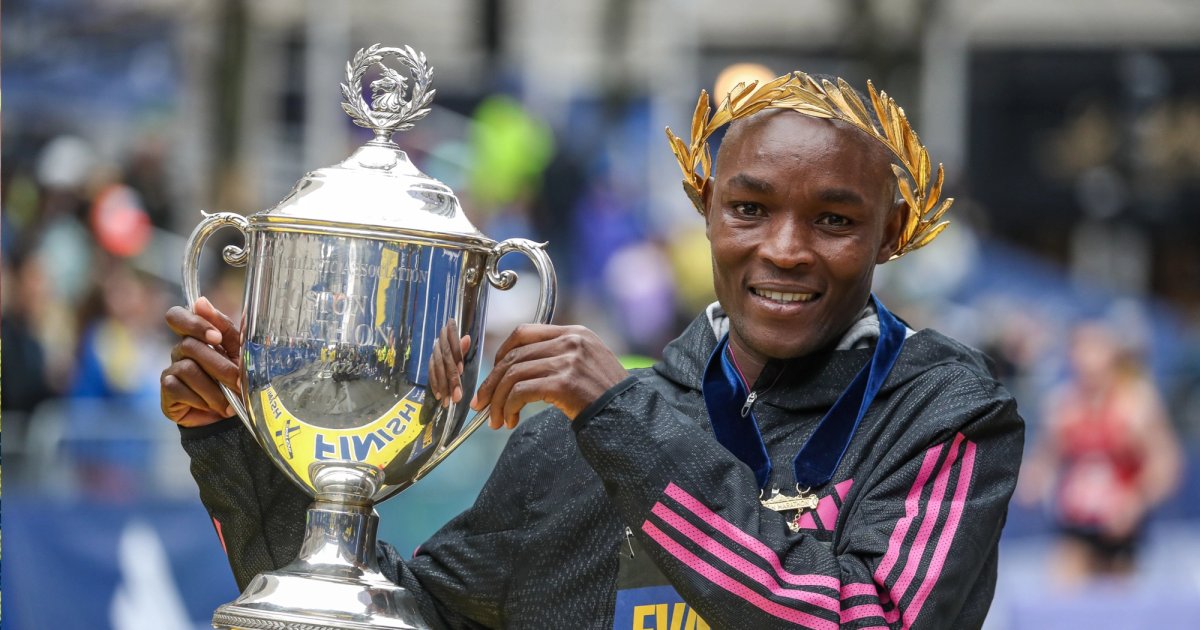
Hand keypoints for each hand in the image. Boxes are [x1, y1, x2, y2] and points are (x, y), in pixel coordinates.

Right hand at [160, 297, 241, 427]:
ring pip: (188, 369)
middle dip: (219, 366)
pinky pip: (179, 388)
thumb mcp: (237, 352)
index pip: (177, 316)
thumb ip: (226, 328)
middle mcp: (180, 350)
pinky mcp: (167, 390)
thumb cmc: (233, 378)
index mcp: (197, 336)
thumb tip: (202, 301)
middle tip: (238, 381)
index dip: (194, 323)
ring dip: (214, 388)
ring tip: (229, 401)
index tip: (216, 337)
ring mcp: (171, 369)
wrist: (227, 414)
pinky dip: (201, 399)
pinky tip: (211, 405)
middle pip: (190, 346)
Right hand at [428, 319, 470, 407]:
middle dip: (451, 378)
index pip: (452, 342)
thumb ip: (463, 346)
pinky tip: (438, 395)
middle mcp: (439, 342)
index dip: (456, 354)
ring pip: (437, 368)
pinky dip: (434, 384)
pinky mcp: (430, 361)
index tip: (461, 370)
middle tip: (457, 395)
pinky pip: (430, 373)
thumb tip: (467, 338)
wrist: (447, 342)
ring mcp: (434, 352)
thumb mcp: (463, 346)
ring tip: (447, 400)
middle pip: (445, 360)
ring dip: (442, 385)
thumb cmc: (459, 346)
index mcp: (448, 334)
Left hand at [471, 324, 628, 428]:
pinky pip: (521, 391)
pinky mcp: (564, 382)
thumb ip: (558, 356)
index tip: (493, 374)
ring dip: (498, 400)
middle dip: (492, 382)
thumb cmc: (606, 396)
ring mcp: (568, 361)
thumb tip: (516, 369)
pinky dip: (509, 406)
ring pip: (513, 374)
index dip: (501, 352)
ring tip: (497, 419)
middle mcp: (570, 341)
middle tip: (482, 404)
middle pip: (513, 355)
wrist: (629, 415)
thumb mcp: (586, 363)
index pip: (524, 332)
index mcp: (574, 333)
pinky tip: (511, 419)